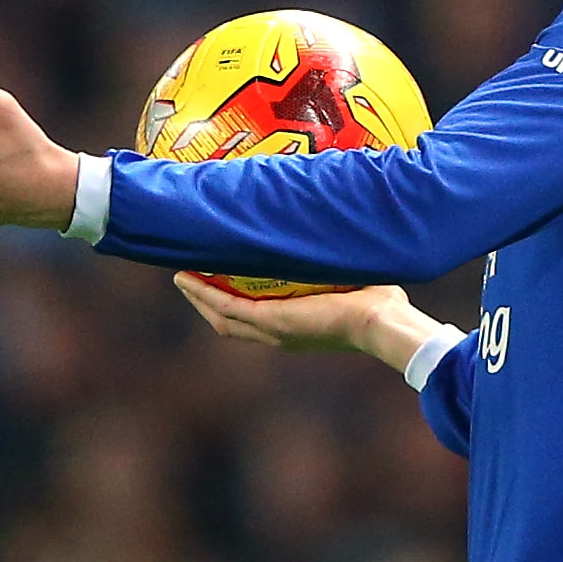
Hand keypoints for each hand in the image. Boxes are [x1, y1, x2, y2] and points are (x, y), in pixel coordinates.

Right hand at [172, 274, 443, 374]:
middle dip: (205, 301)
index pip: (254, 318)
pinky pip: (226, 306)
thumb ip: (338, 260)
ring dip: (197, 296)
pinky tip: (188, 278)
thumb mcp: (349, 278)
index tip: (220, 282)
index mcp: (296, 328)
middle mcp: (278, 334)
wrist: (382, 321)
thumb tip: (340, 227)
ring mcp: (271, 330)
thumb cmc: (379, 302)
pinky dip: (204, 293)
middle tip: (189, 278)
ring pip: (221, 315)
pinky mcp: (270, 320)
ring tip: (180, 276)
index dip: (233, 303)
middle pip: (228, 322)